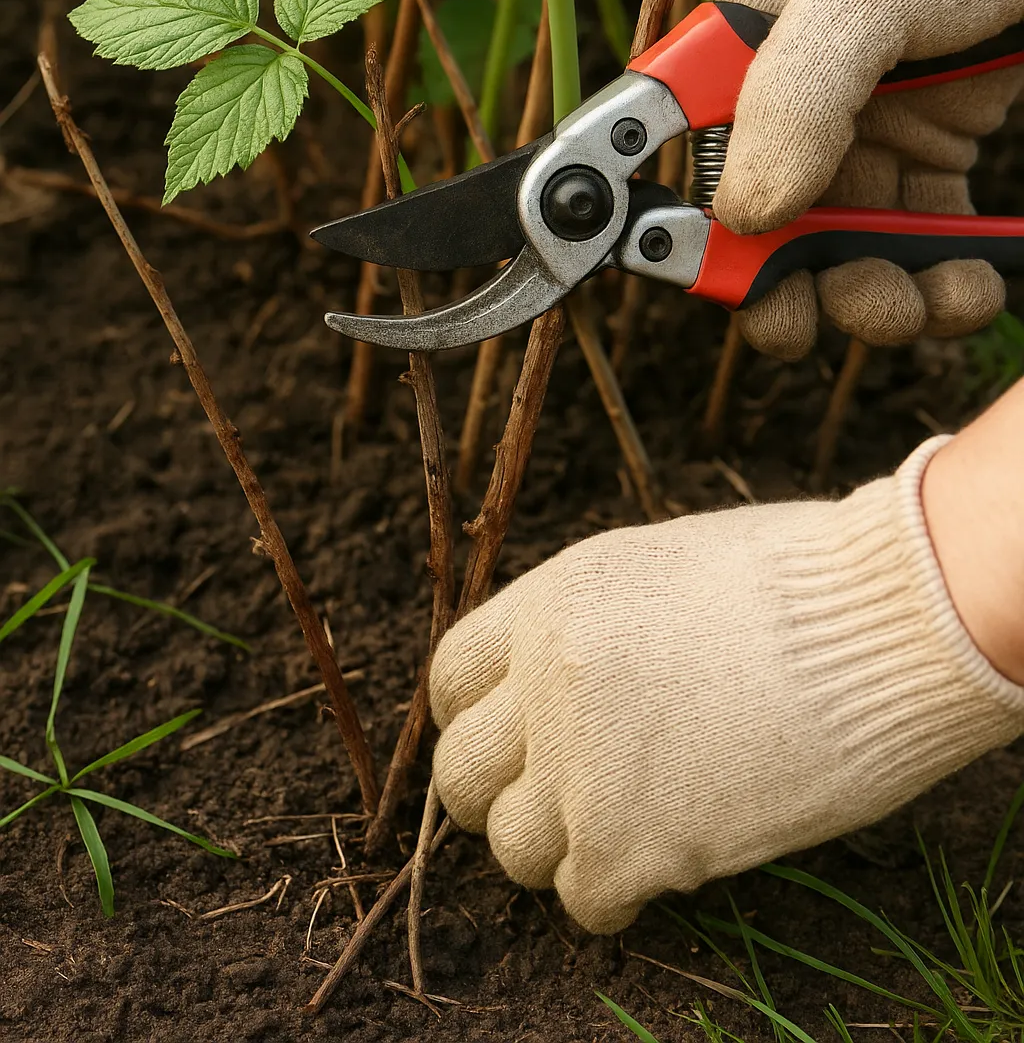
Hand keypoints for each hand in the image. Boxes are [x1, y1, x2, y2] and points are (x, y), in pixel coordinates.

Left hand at [430, 439, 1023, 933]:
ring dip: (561, 848)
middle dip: (504, 794)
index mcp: (551, 603)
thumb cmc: (800, 581)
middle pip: (460, 774)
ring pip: (511, 847)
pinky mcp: (627, 843)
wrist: (879, 621)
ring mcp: (579, 766)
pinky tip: (669, 862)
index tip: (516, 741)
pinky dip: (618, 896)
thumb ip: (593, 624)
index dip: (478, 720)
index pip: (449, 680)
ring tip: (628, 828)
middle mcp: (543, 682)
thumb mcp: (663, 566)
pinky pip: (582, 902)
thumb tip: (563, 673)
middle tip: (564, 801)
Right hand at [712, 0, 1023, 358]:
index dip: (704, 240)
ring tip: (927, 303)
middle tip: (846, 312)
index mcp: (743, 42)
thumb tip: (743, 215)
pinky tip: (970, 283)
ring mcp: (866, 125)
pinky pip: (919, 240)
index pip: (696, 161)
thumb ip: (795, 99)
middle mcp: (795, 96)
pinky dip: (941, 277)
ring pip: (845, 250)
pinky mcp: (934, 145)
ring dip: (881, 296)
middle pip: (768, 229)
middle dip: (801, 287)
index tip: (749, 293)